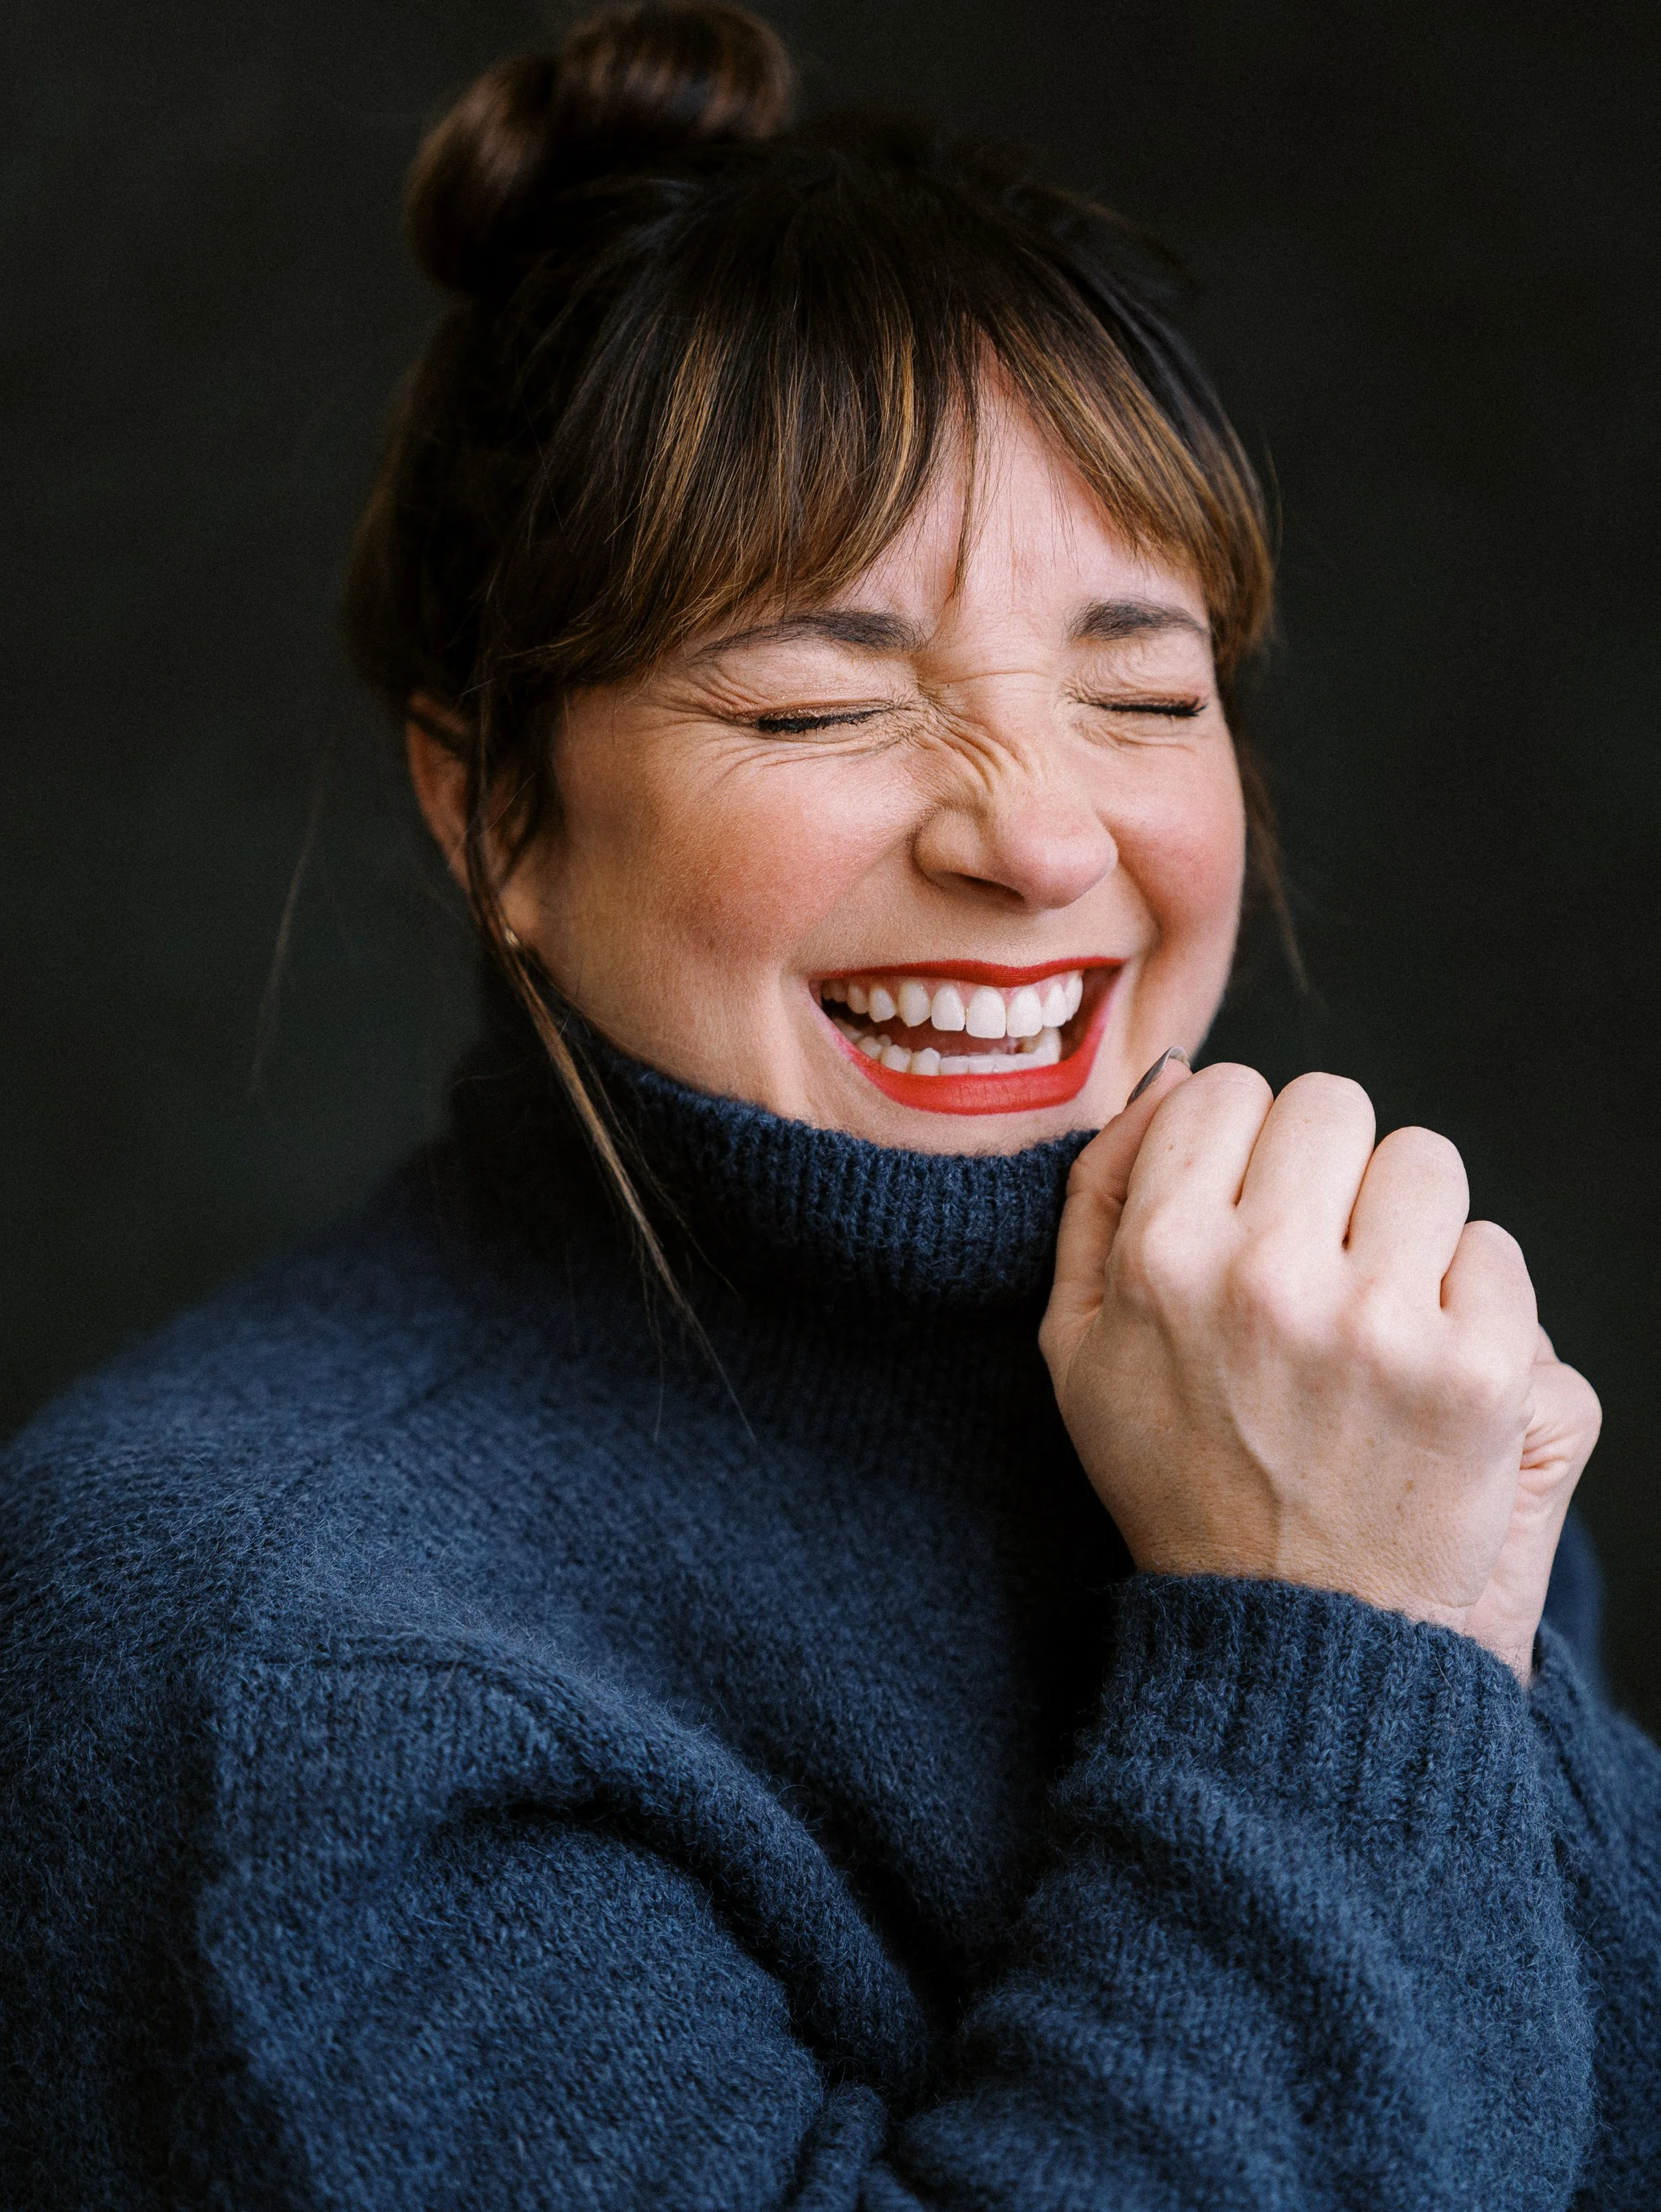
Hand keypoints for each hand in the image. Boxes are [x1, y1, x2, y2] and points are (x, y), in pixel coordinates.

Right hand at [1041, 1059, 1596, 1679]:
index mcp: (1162, 1260)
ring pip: (1424, 1162)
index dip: (1239, 1144)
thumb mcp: (1077, 1349)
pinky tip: (1423, 1367)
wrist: (1296, 1634)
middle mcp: (1268, 1278)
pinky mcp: (1482, 1373)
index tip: (1247, 1210)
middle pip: (1331, 1103)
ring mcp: (1382, 1325)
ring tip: (1374, 1310)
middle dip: (1326, 1170)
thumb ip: (1098, 1195)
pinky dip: (1470, 1302)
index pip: (1226, 1089)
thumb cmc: (1181, 1480)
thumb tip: (1176, 1075)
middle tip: (1317, 1256)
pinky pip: (1496, 1252)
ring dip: (1404, 1224)